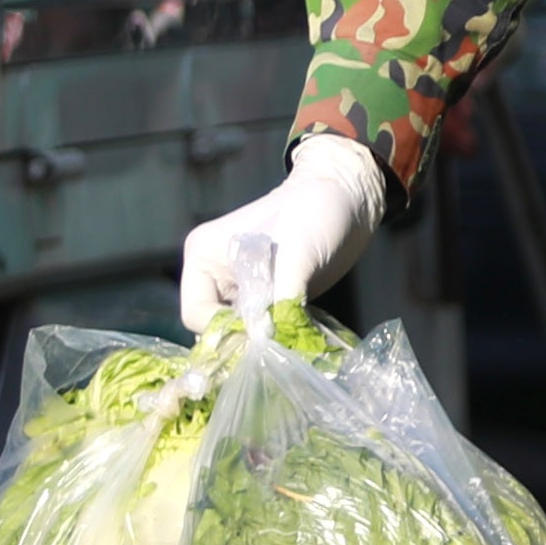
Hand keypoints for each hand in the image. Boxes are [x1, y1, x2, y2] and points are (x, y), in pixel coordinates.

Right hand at [179, 133, 387, 331]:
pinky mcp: (266, 299)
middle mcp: (215, 276)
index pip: (196, 313)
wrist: (348, 199)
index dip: (225, 330)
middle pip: (215, 328)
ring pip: (239, 333)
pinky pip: (262, 330)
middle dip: (244, 340)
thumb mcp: (296, 252)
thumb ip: (280, 296)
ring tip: (289, 341)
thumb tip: (268, 338)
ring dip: (263, 342)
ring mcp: (241, 289)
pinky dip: (277, 337)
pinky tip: (298, 337)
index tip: (260, 337)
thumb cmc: (315, 210)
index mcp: (203, 256)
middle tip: (276, 345)